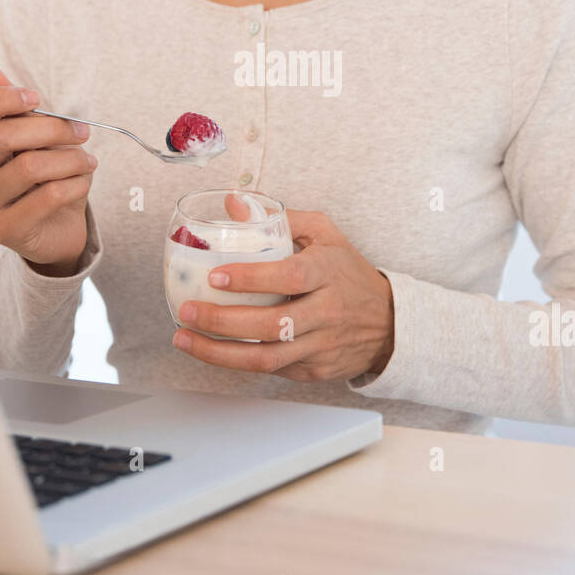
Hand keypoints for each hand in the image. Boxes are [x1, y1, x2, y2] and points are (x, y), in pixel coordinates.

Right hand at [0, 66, 96, 274]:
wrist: (58, 227)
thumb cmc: (46, 174)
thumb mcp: (35, 136)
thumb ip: (15, 107)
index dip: (0, 98)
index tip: (37, 98)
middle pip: (0, 136)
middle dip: (51, 129)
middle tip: (83, 131)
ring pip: (28, 167)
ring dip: (70, 159)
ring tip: (89, 161)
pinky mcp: (3, 230)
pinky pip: (46, 197)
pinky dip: (74, 185)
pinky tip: (83, 182)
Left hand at [172, 209, 394, 382]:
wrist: (389, 324)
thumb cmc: (348, 273)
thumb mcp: (326, 235)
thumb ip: (282, 218)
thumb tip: (234, 203)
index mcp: (328, 272)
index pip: (289, 277)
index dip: (250, 279)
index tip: (215, 276)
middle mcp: (327, 312)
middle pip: (272, 325)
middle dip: (222, 321)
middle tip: (187, 311)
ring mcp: (322, 346)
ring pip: (266, 358)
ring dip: (219, 352)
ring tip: (185, 339)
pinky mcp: (314, 371)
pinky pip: (272, 369)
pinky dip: (237, 361)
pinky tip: (212, 349)